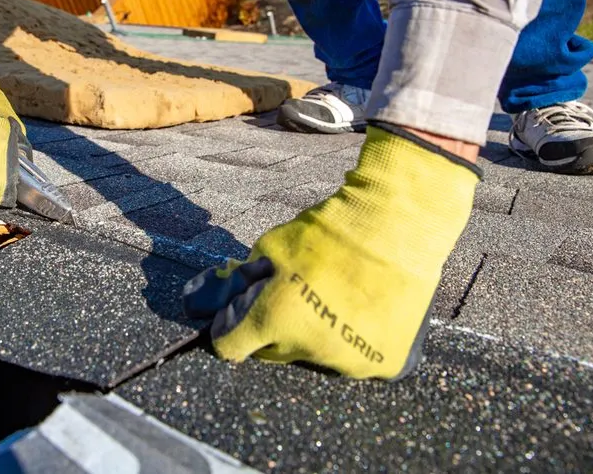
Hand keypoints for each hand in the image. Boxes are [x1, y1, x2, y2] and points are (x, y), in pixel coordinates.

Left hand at [183, 125, 479, 379]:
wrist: (395, 226)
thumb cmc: (327, 232)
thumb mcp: (268, 248)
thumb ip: (233, 282)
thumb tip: (196, 301)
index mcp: (272, 320)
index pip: (229, 346)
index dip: (230, 327)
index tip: (241, 312)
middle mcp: (307, 348)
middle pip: (272, 353)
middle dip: (271, 330)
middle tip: (292, 296)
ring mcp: (346, 361)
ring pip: (314, 357)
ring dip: (314, 335)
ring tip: (333, 296)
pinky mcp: (383, 366)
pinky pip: (354, 360)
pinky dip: (353, 341)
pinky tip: (361, 309)